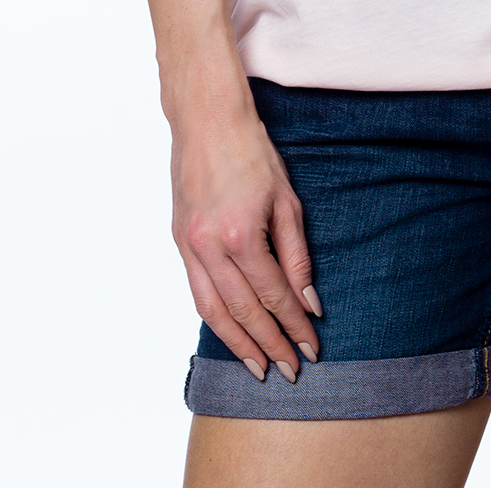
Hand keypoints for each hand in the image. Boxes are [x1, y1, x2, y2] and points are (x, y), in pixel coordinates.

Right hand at [171, 106, 321, 380]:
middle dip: (269, 343)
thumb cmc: (252, 152)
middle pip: (243, 311)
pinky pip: (197, 291)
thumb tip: (309, 301)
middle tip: (290, 369)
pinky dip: (215, 317)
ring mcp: (189, 246)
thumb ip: (297, 255)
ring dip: (237, 343)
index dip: (293, 325)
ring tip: (258, 366)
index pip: (273, 294)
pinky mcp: (179, 241)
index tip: (311, 346)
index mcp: (241, 234)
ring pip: (213, 311)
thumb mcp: (287, 199)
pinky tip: (231, 332)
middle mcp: (209, 246)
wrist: (206, 120)